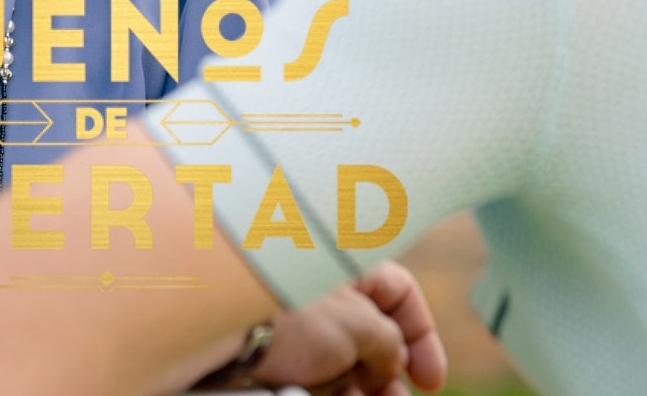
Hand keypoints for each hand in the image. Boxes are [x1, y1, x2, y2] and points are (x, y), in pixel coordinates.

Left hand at [243, 262, 446, 395]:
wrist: (216, 329)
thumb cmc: (289, 313)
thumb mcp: (359, 327)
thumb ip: (389, 343)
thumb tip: (392, 362)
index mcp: (346, 263)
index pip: (400, 294)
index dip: (423, 337)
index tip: (430, 380)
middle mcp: (322, 289)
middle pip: (372, 333)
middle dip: (389, 375)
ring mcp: (296, 320)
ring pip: (342, 361)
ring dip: (361, 388)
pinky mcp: (275, 350)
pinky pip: (312, 374)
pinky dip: (328, 390)